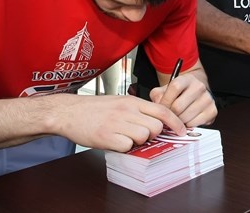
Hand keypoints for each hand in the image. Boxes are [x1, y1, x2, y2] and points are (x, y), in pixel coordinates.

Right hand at [52, 94, 186, 151]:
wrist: (68, 112)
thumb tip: (157, 123)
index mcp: (132, 101)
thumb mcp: (119, 102)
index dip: (175, 122)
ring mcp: (117, 123)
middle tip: (139, 135)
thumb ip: (137, 110)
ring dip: (137, 141)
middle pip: (156, 126)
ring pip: (143, 136)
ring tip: (123, 137)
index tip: (181, 131)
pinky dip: (122, 147)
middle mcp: (127, 110)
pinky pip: (126, 146)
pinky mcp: (106, 136)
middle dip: (152, 134)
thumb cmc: (93, 109)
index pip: (163, 110)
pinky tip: (113, 141)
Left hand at [149, 74, 216, 126]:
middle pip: (178, 106)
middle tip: (169, 116)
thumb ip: (157, 95)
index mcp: (187, 79)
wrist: (196, 93)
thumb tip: (158, 104)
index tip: (161, 108)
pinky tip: (187, 119)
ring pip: (185, 117)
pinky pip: (194, 124)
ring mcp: (207, 99)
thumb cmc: (179, 93)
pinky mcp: (212, 111)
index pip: (174, 88)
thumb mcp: (166, 89)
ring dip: (178, 121)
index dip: (165, 101)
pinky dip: (187, 125)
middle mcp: (199, 87)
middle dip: (170, 114)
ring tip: (178, 117)